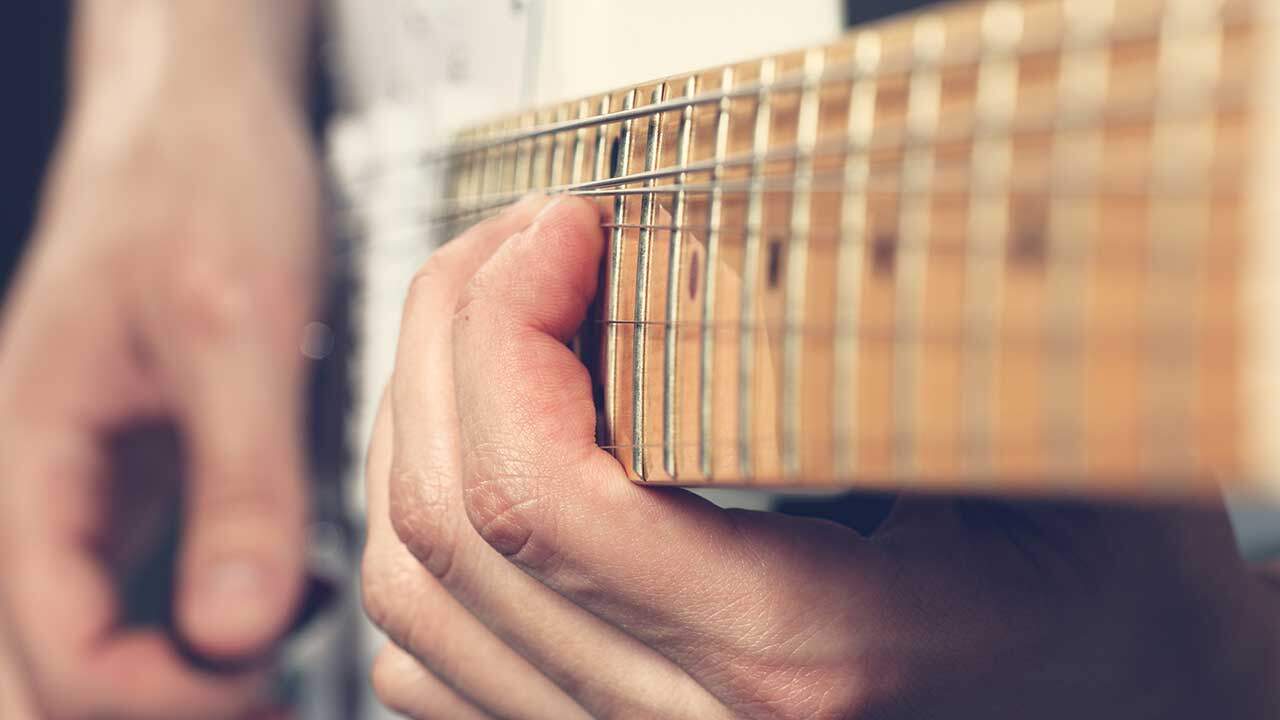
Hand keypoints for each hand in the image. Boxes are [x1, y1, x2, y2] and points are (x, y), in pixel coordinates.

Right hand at [0, 50, 319, 718]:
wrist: (197, 117)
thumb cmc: (202, 188)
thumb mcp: (234, 326)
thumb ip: (238, 479)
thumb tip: (237, 632)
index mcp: (33, 459)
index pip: (55, 653)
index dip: (159, 699)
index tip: (269, 679)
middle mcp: (45, 486)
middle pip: (60, 666)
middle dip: (163, 705)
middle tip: (278, 697)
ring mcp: (88, 482)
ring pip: (100, 632)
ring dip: (186, 674)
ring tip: (288, 661)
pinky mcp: (140, 468)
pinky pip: (143, 584)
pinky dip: (209, 620)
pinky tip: (295, 594)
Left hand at [363, 196, 1279, 718]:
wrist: (1115, 698)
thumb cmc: (1100, 595)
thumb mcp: (1048, 455)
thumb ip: (900, 358)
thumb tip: (767, 219)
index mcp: (800, 653)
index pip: (540, 496)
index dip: (506, 327)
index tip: (563, 227)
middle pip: (450, 528)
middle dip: (448, 340)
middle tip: (517, 243)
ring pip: (415, 599)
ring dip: (417, 424)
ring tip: (494, 320)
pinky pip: (431, 662)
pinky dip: (419, 533)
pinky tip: (485, 445)